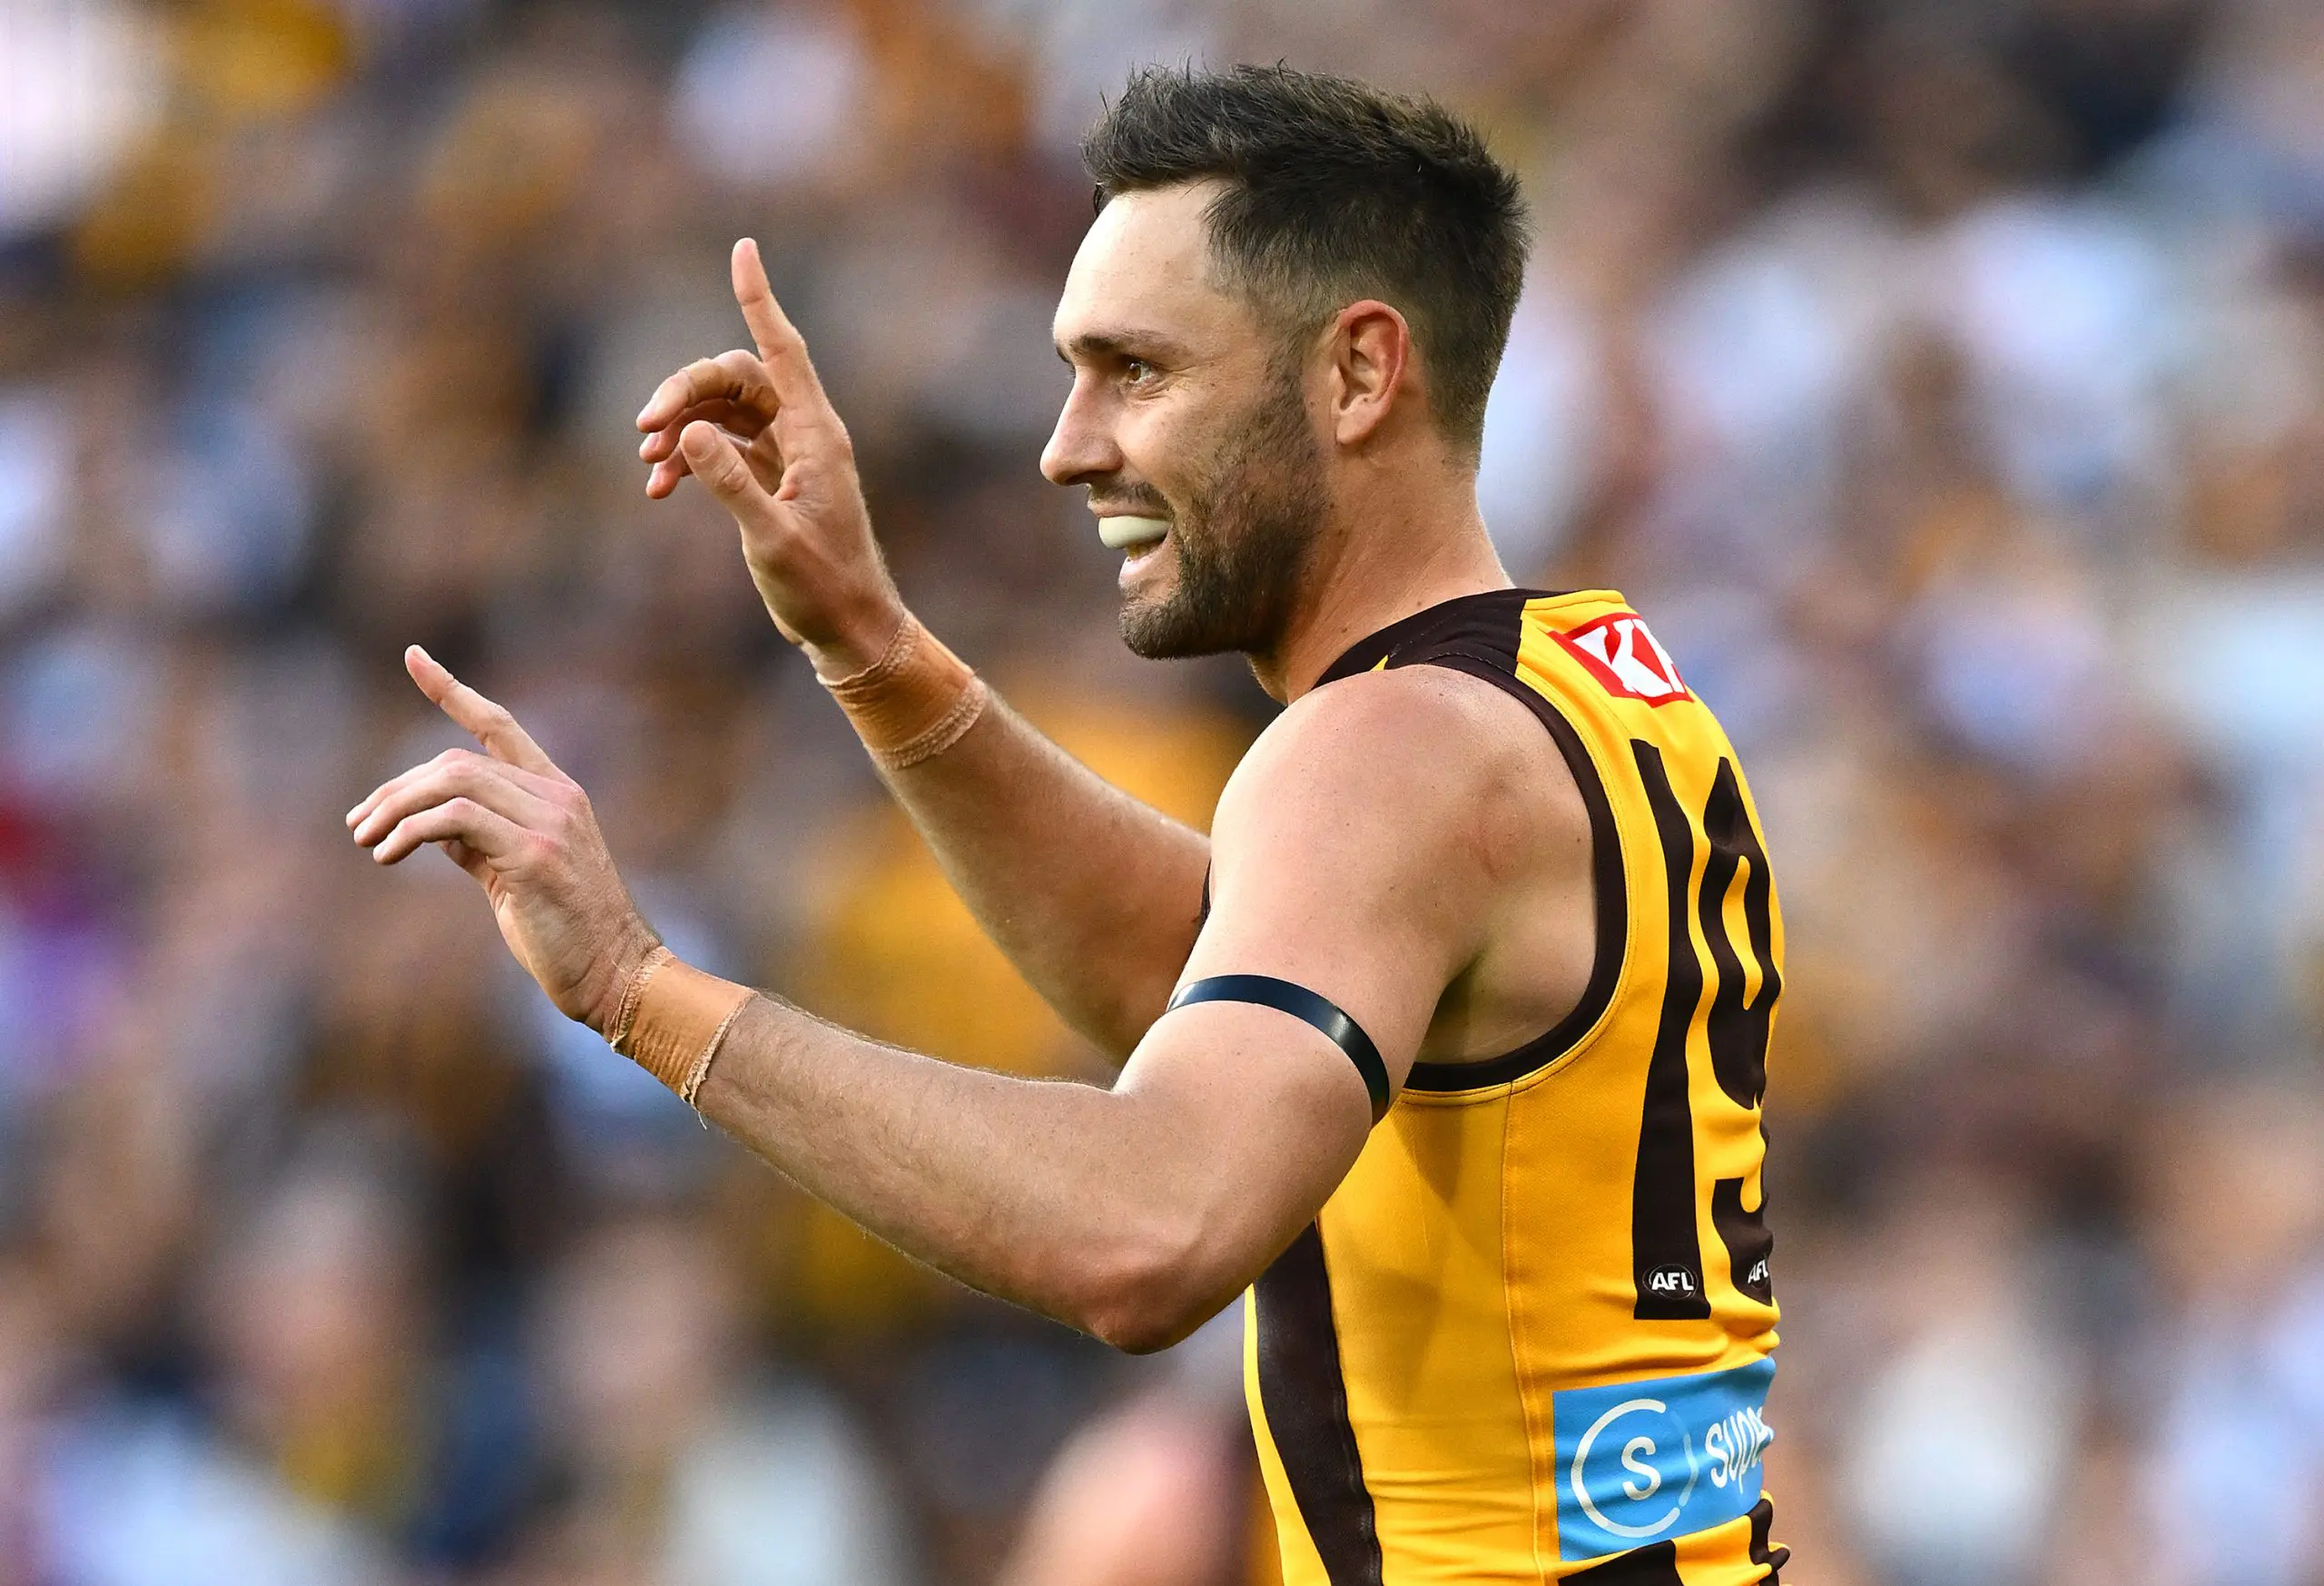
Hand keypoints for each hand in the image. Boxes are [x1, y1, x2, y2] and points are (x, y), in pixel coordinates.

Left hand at [346, 647, 657, 1031]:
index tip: (413, 657)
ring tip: (366, 843)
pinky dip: (410, 832)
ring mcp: (549, 822)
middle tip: (359, 827)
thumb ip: (477, 840)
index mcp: (556, 793)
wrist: (615, 974)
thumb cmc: (563, 931)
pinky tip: (388, 856)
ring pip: (453, 782)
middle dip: (395, 790)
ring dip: (395, 809)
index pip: (498, 725)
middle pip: (456, 760)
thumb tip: (427, 826)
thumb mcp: (514, 873)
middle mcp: (556, 796)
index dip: (452, 690)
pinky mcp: (535, 854)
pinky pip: (456, 820)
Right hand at [636, 238, 904, 675]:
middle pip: (735, 379)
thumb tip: (690, 433)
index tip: (743, 249)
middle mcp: (803, 435)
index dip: (759, 300)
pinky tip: (658, 489)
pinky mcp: (769, 481)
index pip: (782, 351)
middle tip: (642, 428)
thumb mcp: (772, 539)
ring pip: (722, 412)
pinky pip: (719, 447)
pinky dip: (687, 459)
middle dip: (684, 392)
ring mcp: (785, 456)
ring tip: (646, 465)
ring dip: (679, 427)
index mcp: (816, 437)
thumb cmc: (822, 589)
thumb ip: (731, 485)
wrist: (849, 632)